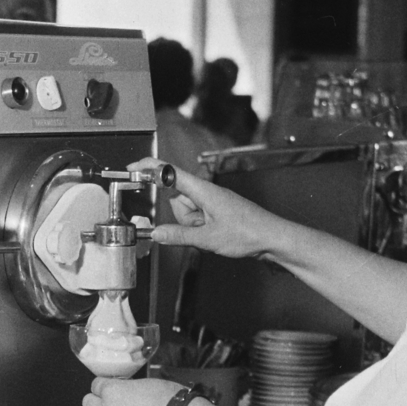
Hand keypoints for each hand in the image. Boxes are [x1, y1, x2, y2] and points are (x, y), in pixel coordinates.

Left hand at [83, 377, 176, 405]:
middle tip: (109, 404)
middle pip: (87, 403)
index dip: (103, 386)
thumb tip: (123, 391)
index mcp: (112, 391)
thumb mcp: (145, 383)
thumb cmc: (168, 398)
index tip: (110, 388)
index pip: (95, 385)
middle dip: (97, 402)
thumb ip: (127, 388)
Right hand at [129, 157, 280, 260]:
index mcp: (204, 190)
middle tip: (203, 230)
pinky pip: (198, 219)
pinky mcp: (218, 211)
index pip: (170, 173)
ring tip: (214, 234)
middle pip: (178, 200)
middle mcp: (207, 192)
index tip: (133, 167)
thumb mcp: (208, 238)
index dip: (150, 169)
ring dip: (194, 226)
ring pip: (187, 213)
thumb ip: (179, 236)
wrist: (273, 238)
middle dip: (183, 218)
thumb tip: (157, 234)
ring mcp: (213, 202)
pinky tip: (218, 235)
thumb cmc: (249, 233)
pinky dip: (201, 229)